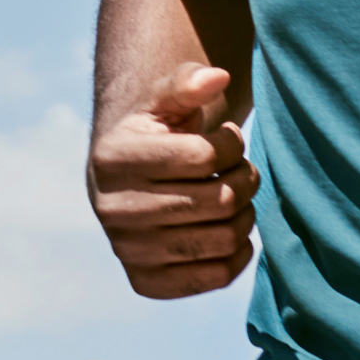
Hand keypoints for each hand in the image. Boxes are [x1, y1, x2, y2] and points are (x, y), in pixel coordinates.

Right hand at [88, 62, 257, 297]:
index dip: (232, 144)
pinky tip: (230, 229)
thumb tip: (217, 76)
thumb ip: (187, 82)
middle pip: (218, 199)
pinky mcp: (145, 283)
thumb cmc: (152, 134)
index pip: (203, 155)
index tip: (229, 138)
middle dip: (245, 179)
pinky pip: (215, 277)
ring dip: (246, 215)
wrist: (123, 181)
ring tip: (237, 196)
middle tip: (243, 170)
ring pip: (223, 239)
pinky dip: (238, 253)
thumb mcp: (162, 101)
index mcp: (113, 157)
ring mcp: (127, 250)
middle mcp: (113, 208)